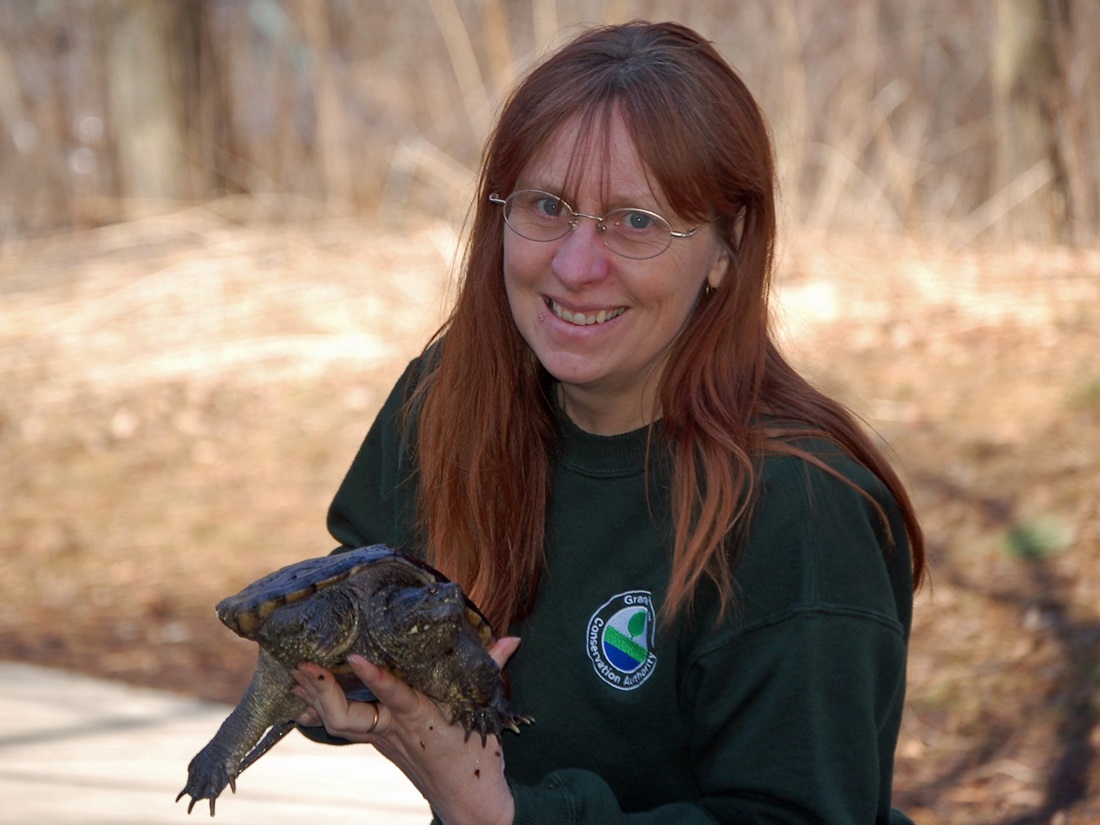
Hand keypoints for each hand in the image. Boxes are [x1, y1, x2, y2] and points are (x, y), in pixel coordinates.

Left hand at [291, 637, 520, 824]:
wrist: (469, 804)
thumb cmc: (479, 756)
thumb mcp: (487, 713)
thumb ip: (493, 670)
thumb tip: (512, 640)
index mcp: (424, 720)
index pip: (395, 696)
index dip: (373, 677)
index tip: (353, 658)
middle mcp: (396, 730)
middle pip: (347, 717)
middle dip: (323, 692)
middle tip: (303, 663)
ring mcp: (382, 739)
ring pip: (338, 722)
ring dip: (315, 697)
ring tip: (295, 670)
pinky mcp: (379, 742)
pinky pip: (342, 726)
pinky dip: (322, 709)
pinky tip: (304, 695)